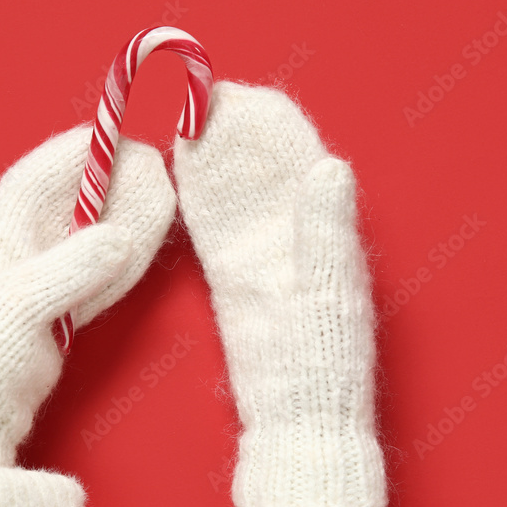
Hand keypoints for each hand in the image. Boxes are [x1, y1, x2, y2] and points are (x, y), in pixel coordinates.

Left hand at [0, 125, 176, 465]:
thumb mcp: (24, 303)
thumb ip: (73, 267)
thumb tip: (120, 239)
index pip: (40, 174)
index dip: (78, 152)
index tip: (119, 137)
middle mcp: (19, 249)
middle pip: (70, 202)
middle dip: (109, 183)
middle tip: (152, 169)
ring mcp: (40, 281)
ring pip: (87, 237)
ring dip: (121, 219)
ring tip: (156, 199)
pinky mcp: (57, 312)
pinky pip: (95, 274)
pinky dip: (119, 260)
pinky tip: (140, 247)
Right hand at [174, 82, 401, 506]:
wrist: (297, 417)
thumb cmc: (326, 361)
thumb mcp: (331, 294)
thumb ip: (326, 231)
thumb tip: (329, 165)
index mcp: (327, 226)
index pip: (296, 156)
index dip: (266, 122)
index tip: (231, 90)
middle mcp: (294, 230)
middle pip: (258, 164)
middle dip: (228, 126)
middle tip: (188, 89)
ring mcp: (260, 250)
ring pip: (231, 189)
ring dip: (207, 153)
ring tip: (175, 114)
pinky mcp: (232, 275)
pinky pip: (209, 225)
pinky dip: (194, 195)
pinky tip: (176, 169)